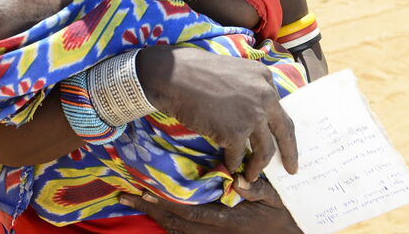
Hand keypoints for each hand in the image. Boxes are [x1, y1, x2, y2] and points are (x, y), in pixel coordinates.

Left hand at [119, 178, 299, 233]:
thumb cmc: (284, 214)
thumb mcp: (276, 198)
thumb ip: (258, 188)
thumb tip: (239, 180)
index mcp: (228, 218)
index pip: (190, 211)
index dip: (165, 201)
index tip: (145, 189)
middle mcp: (217, 231)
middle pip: (176, 223)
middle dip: (149, 210)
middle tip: (125, 197)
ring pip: (178, 231)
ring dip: (155, 217)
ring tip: (134, 202)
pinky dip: (170, 226)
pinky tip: (158, 214)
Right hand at [137, 45, 297, 181]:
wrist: (173, 75)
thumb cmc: (195, 71)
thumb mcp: (233, 71)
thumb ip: (248, 88)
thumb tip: (254, 110)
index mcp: (264, 78)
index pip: (280, 109)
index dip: (281, 129)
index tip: (285, 142)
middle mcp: (265, 96)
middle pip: (284, 131)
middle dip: (289, 153)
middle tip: (291, 169)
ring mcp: (252, 115)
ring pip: (264, 149)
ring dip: (257, 165)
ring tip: (251, 174)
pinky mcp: (235, 132)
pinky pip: (238, 155)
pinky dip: (233, 163)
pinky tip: (228, 165)